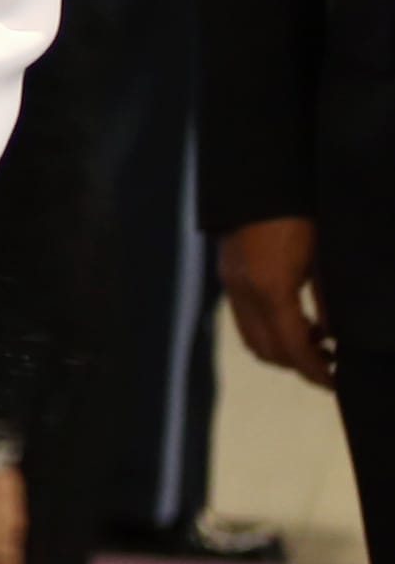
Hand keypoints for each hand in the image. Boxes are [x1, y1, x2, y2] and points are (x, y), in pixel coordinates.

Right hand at [222, 216, 336, 388]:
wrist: (258, 181)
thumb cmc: (300, 216)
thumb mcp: (324, 259)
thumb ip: (328, 301)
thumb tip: (334, 336)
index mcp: (272, 290)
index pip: (293, 348)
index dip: (315, 371)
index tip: (337, 381)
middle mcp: (244, 293)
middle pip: (266, 351)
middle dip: (297, 365)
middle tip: (329, 364)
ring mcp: (231, 285)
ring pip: (251, 338)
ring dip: (281, 349)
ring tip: (315, 342)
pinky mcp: (227, 276)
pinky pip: (244, 319)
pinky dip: (268, 330)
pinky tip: (295, 318)